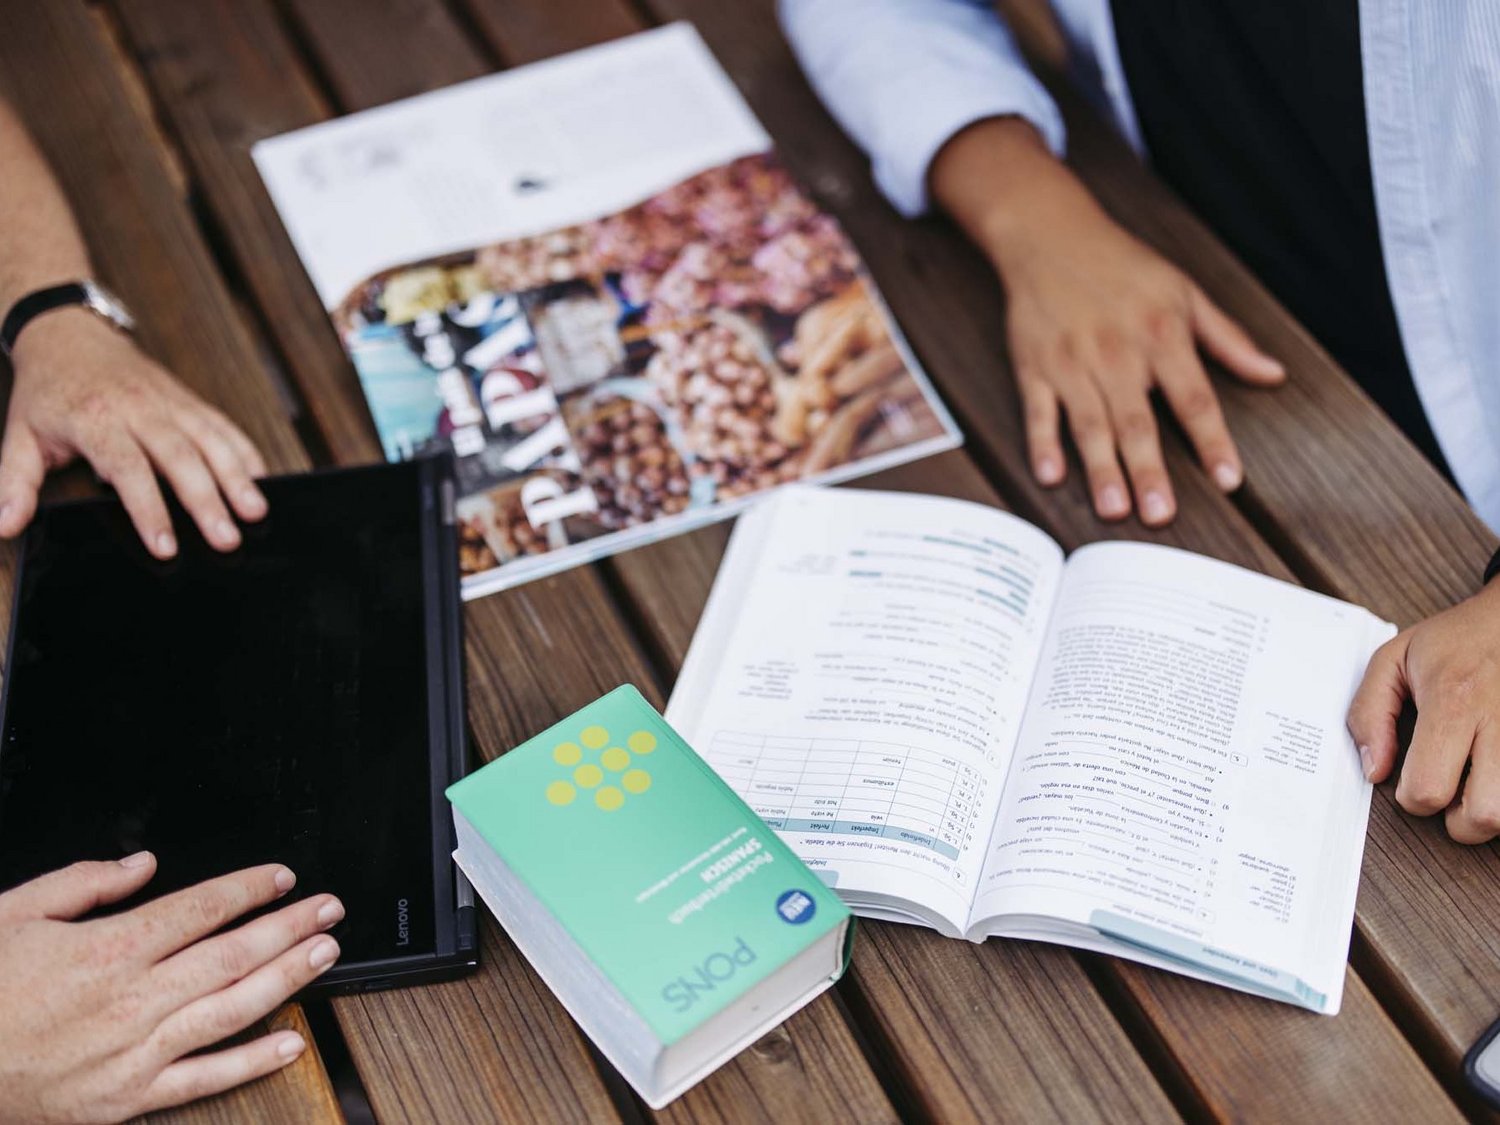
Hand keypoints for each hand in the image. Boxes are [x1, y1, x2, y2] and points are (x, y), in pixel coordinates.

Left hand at [0, 309, 268, 557]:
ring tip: (255, 512)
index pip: (128, 469)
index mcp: (96, 420)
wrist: (70, 334)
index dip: (149, 509)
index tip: (166, 546)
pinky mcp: (189, 401)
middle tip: (227, 540)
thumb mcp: (20, 435)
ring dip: (236, 478)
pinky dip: (246, 452)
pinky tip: (262, 479)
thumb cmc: (50, 390)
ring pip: (211, 441)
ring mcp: (170, 403)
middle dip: (207, 501)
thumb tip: (4, 523)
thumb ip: (14, 482)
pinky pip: (224, 426)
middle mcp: (139, 409)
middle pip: (180, 458)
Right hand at [0, 854, 342, 1122]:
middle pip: (232, 954)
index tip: (282, 878)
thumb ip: (85, 882)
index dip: (249, 889)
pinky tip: (291, 1044)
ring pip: (231, 1010)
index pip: (201, 908)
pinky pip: (204, 1078)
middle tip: (330, 909)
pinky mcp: (129, 1096)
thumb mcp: (16, 913)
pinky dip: (252, 1062)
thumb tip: (142, 864)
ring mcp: (136, 1050)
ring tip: (326, 955)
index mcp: (109, 949)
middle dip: (289, 927)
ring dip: (288, 980)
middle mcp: (132, 999)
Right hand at [930, 117, 1284, 524]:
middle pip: (1136, 421)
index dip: (1212, 440)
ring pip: (1088, 425)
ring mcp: (1071, 362)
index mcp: (1161, 333)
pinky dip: (1043, 444)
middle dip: (1149, 471)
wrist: (1049, 234)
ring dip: (1100, 469)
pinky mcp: (1033, 367)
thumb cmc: (1121, 265)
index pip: (1194, 397)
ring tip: (1113, 509)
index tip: (1228, 478)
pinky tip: (1052, 475)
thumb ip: (1228, 339)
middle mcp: (1116, 351)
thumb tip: (1273, 373)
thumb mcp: (1184, 292)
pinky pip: (1038, 412)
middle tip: (1160, 514)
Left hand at [1348, 581, 1499, 842]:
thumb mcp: (1394, 660)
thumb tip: (1373, 769)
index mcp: (1454, 703)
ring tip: (1479, 788)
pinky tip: (1495, 775)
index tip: (1412, 780)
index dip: (1412, 797)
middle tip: (1451, 794)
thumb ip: (1369, 715)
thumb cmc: (1456, 641)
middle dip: (1459, 822)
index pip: (1429, 788)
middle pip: (1485, 817)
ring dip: (1492, 814)